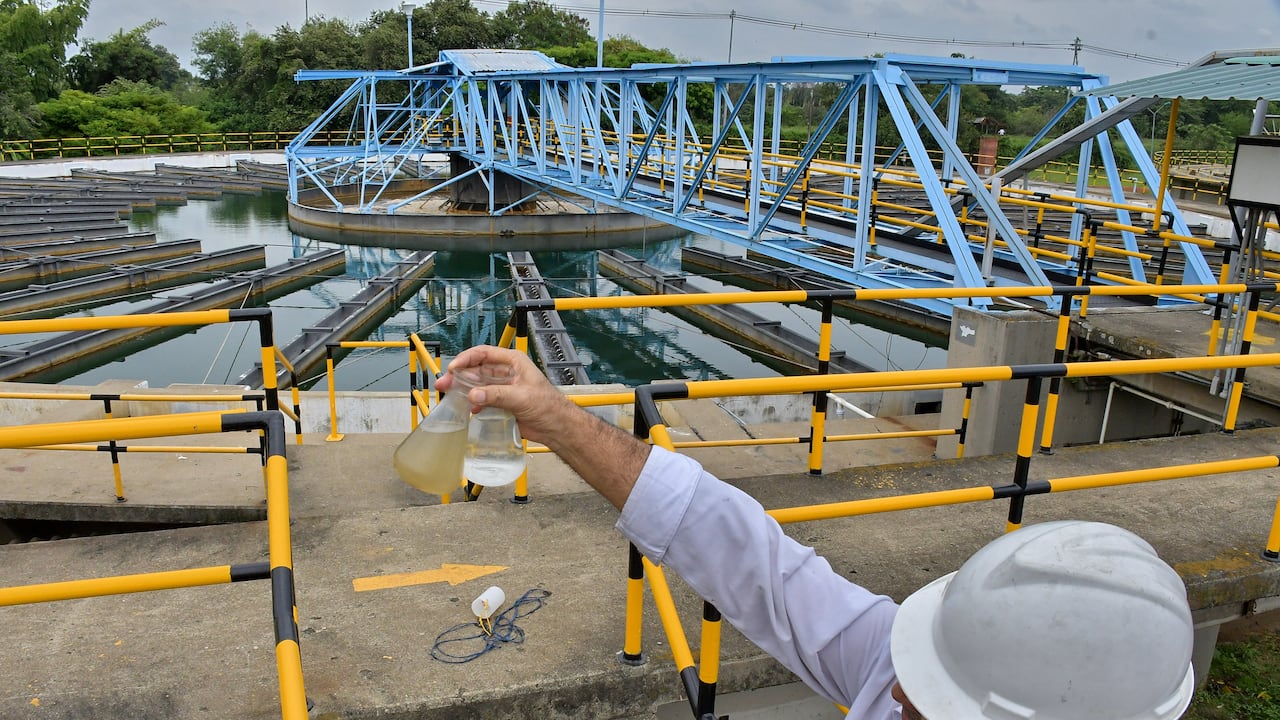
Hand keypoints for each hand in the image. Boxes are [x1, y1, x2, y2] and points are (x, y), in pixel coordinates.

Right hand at [436, 345, 577, 446]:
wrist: (556, 427)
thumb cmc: (549, 406)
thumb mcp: (521, 397)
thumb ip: (497, 395)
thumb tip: (474, 394)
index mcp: (513, 362)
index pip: (484, 353)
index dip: (466, 358)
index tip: (453, 368)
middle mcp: (506, 372)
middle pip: (477, 369)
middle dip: (460, 375)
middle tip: (444, 383)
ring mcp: (502, 387)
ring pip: (477, 384)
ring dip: (464, 389)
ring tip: (449, 395)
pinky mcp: (501, 402)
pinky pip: (482, 399)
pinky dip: (474, 402)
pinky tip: (469, 408)